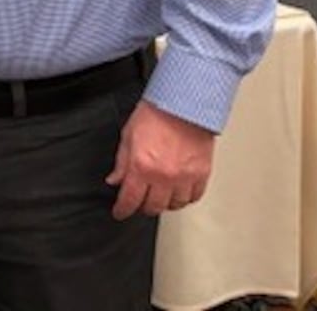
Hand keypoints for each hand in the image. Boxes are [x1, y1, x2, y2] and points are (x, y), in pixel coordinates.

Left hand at [105, 100, 214, 218]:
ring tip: (159, 196)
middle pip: (153, 207)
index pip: (130, 199)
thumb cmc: (156, 114)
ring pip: (174, 205)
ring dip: (165, 204)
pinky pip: (194, 197)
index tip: (120, 212)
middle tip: (139, 203)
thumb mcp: (128, 136)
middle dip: (143, 207)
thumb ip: (121, 162)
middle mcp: (164, 175)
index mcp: (142, 166)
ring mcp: (185, 177)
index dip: (123, 209)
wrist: (183, 103)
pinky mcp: (202, 174)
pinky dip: (185, 198)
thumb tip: (115, 179)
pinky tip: (178, 192)